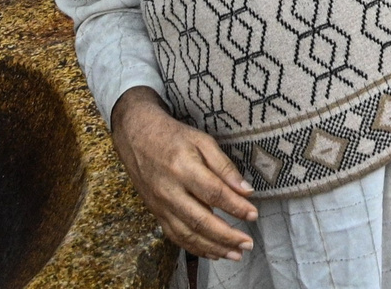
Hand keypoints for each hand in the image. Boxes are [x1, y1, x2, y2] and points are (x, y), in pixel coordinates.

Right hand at [111, 90, 257, 260]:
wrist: (136, 137)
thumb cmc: (173, 137)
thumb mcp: (202, 141)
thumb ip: (224, 166)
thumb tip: (246, 190)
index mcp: (183, 168)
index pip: (214, 193)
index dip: (235, 207)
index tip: (253, 215)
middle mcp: (170, 191)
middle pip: (201, 220)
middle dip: (227, 236)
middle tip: (247, 244)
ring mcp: (161, 205)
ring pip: (187, 234)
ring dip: (213, 248)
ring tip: (234, 254)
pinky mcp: (156, 214)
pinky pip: (176, 236)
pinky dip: (195, 248)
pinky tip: (212, 253)